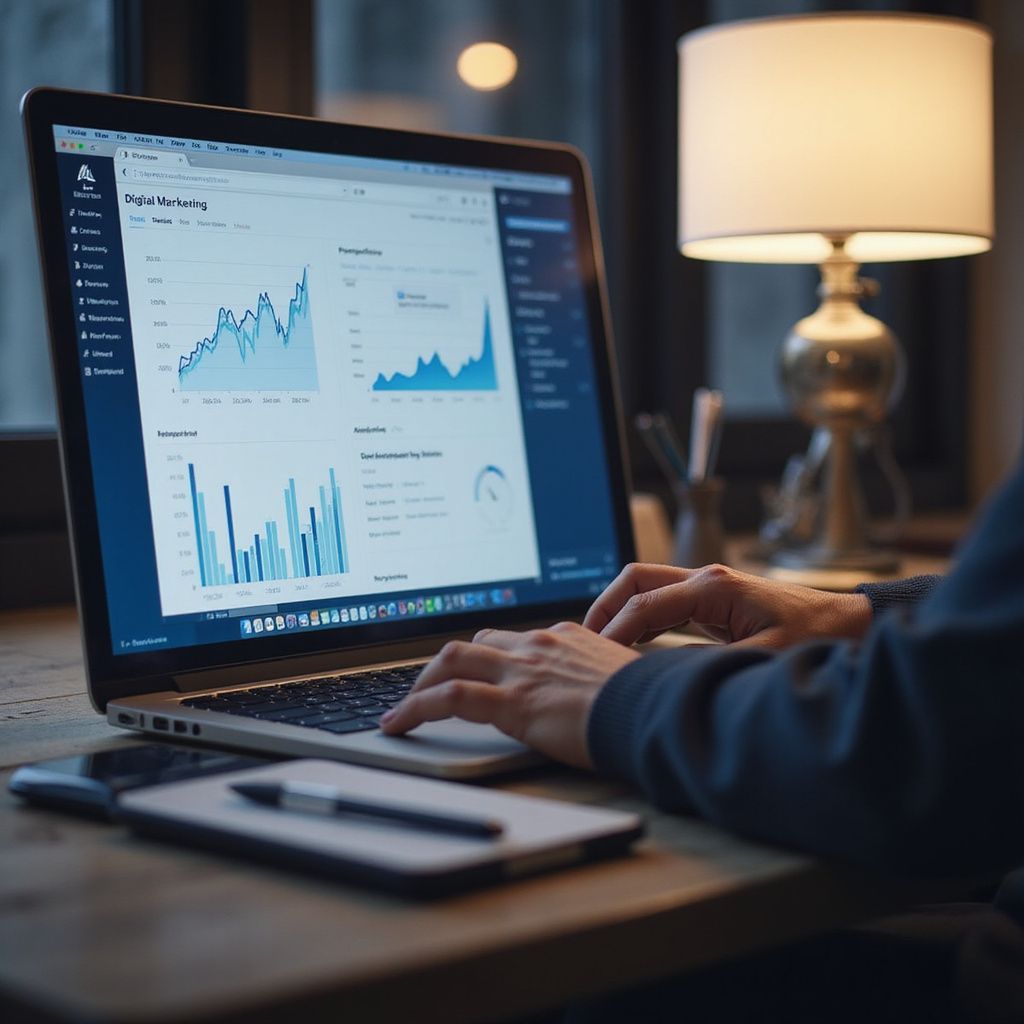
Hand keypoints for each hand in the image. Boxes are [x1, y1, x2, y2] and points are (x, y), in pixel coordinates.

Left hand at [380, 622, 639, 767]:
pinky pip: (447, 699)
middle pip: (473, 643)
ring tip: (404, 708)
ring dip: (421, 683)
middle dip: (443, 665)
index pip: (510, 639)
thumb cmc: (647, 702)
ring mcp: (521, 670)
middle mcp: (537, 644)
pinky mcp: (511, 702)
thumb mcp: (621, 677)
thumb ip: (597, 676)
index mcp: (564, 636)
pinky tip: (399, 724)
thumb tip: (596, 692)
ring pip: (450, 661)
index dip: (483, 657)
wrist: (654, 711)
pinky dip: (415, 709)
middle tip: (427, 688)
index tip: (472, 672)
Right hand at [583, 562, 872, 648]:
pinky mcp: (712, 598)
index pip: (643, 605)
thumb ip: (712, 667)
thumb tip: (664, 678)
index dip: (614, 631)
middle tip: (584, 641)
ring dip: (619, 609)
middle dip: (604, 606)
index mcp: (712, 588)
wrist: (847, 623)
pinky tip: (631, 641)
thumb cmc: (815, 637)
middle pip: (634, 578)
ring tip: (600, 643)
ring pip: (644, 585)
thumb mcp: (764, 659)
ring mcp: (707, 585)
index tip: (596, 658)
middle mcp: (705, 578)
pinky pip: (661, 599)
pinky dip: (639, 616)